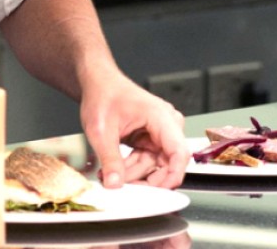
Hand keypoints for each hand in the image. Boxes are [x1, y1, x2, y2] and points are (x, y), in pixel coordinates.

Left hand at [79, 74, 188, 188]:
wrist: (97, 84)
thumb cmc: (102, 95)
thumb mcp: (101, 130)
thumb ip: (110, 158)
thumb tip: (115, 183)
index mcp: (160, 116)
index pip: (179, 152)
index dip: (173, 175)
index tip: (159, 193)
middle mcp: (166, 124)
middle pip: (167, 162)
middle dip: (145, 178)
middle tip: (122, 186)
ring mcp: (160, 132)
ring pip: (155, 165)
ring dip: (134, 174)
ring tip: (110, 175)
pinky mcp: (151, 139)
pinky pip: (147, 160)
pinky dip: (131, 168)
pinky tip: (115, 170)